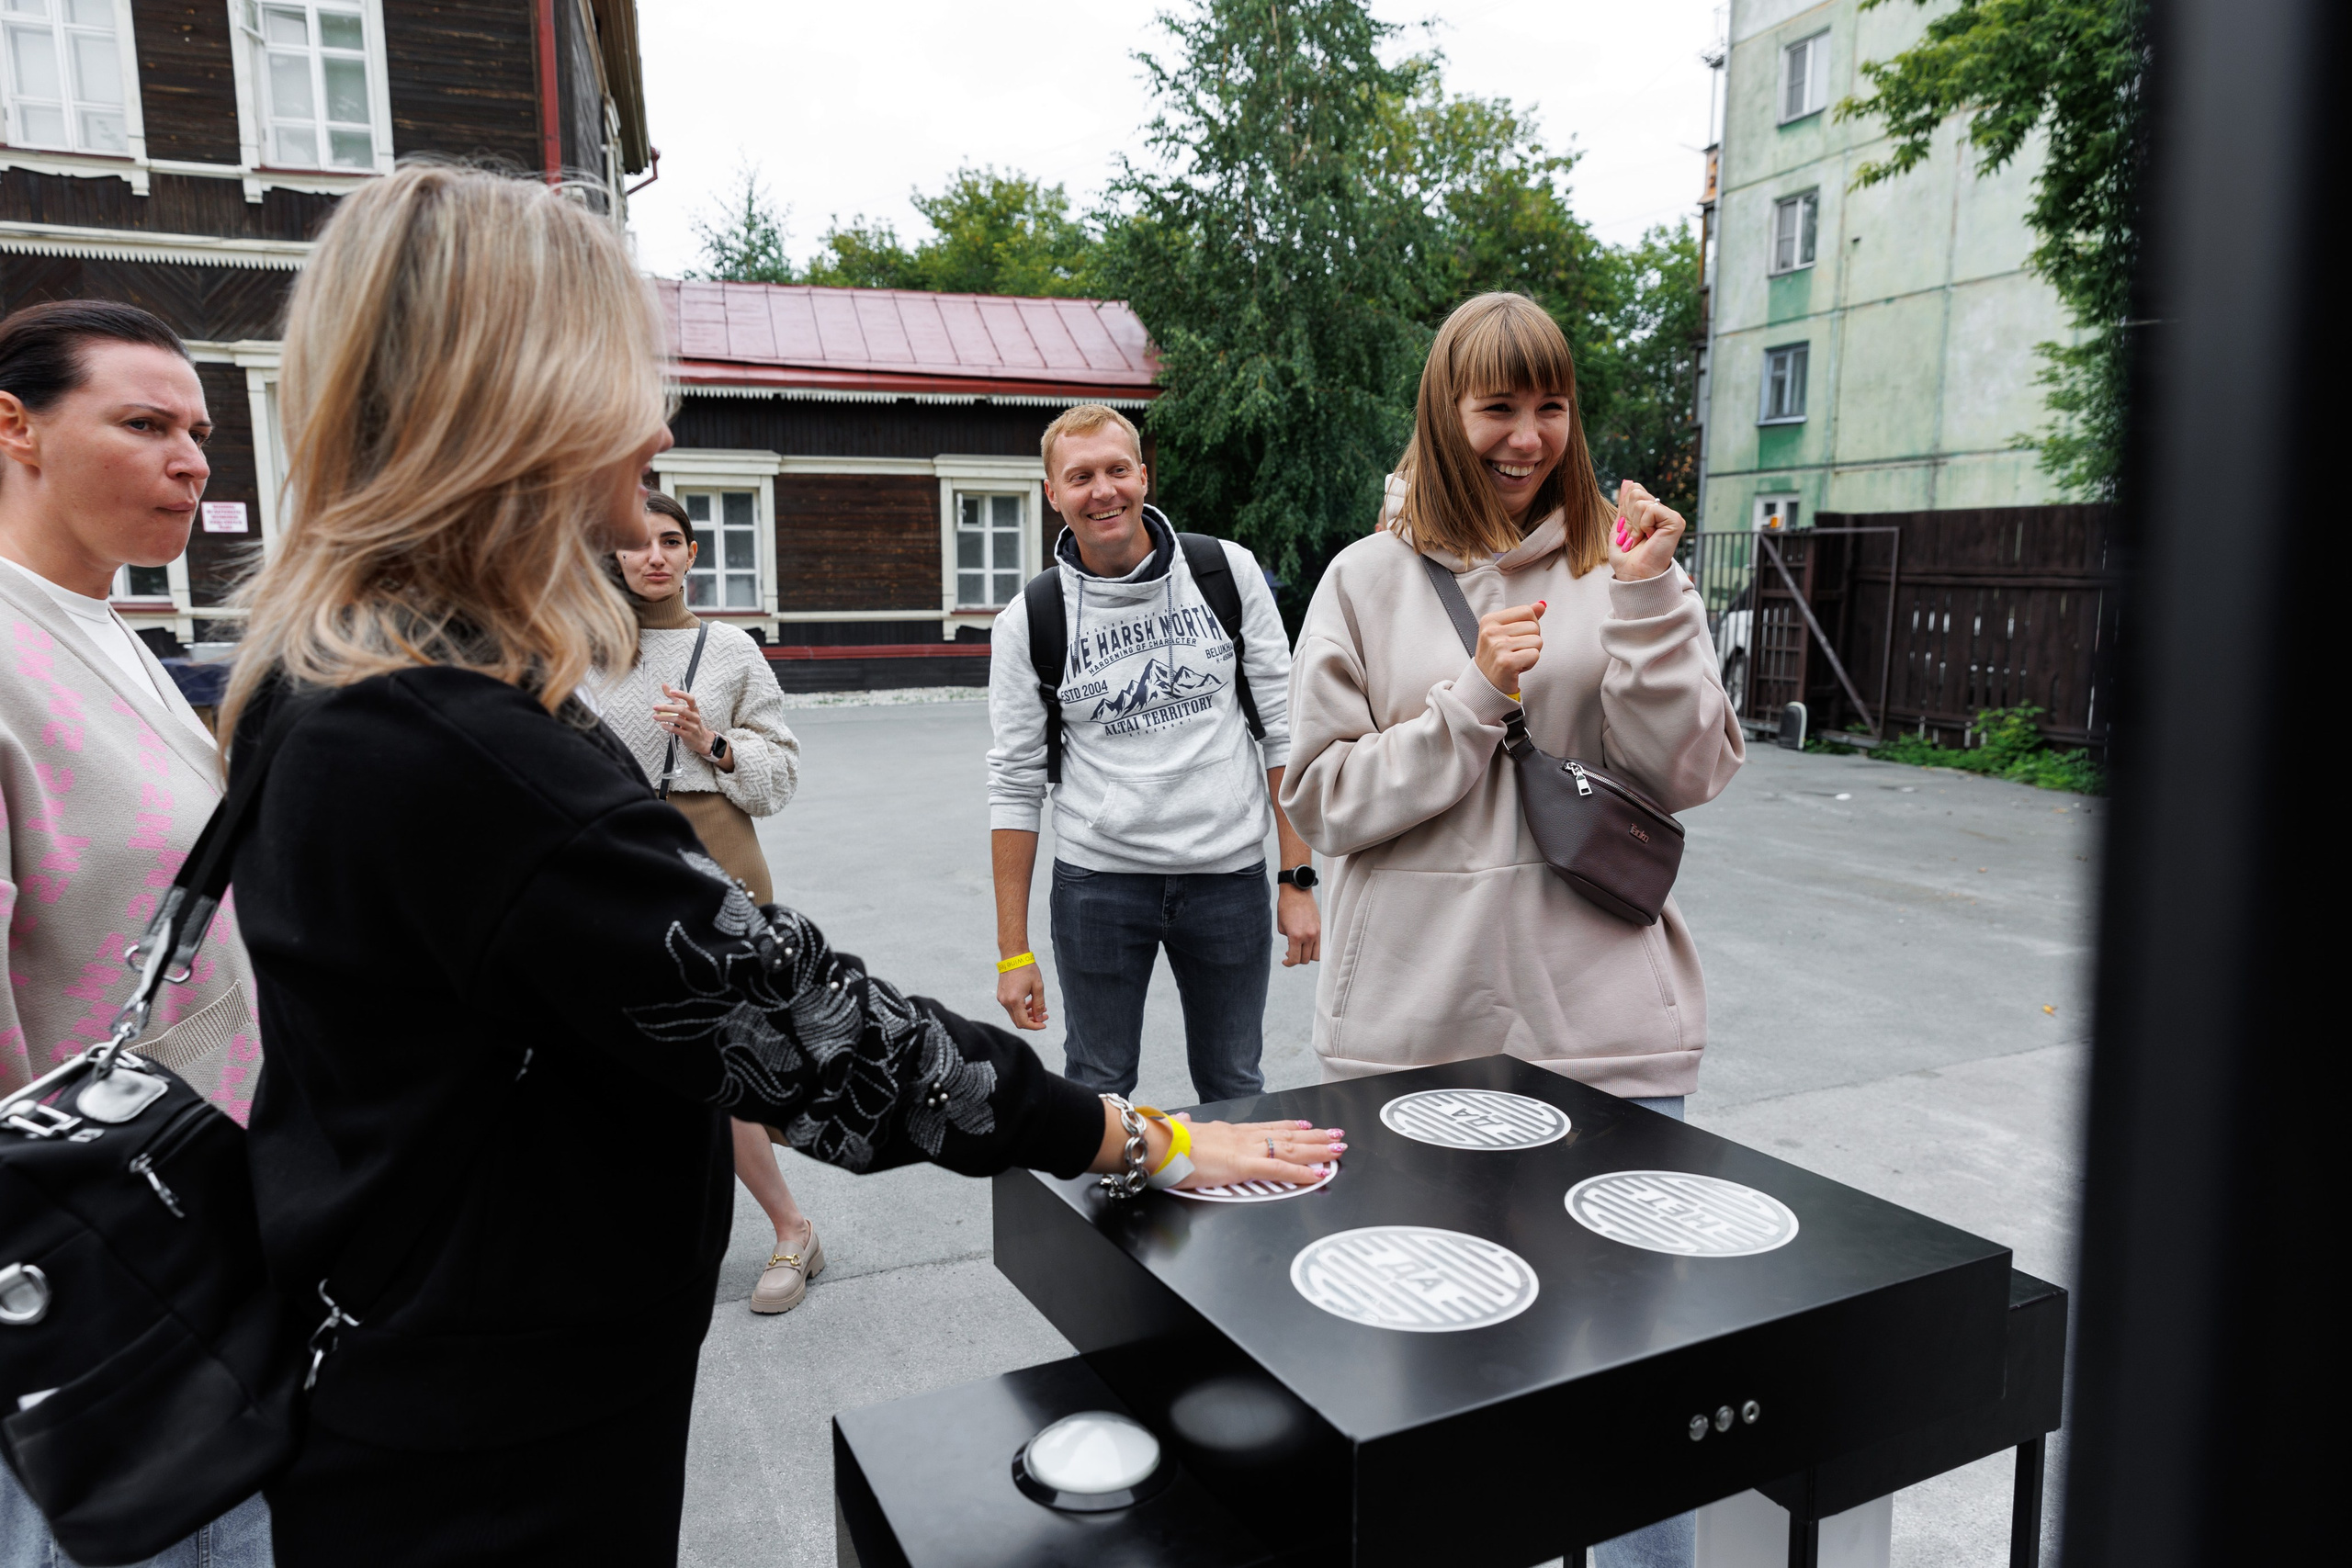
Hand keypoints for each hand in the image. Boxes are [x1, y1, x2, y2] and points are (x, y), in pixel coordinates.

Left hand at [654, 684, 731, 768]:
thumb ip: (675, 698)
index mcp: (694, 709)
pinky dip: (668, 727)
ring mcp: (692, 726)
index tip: (671, 691)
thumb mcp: (685, 710)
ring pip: (677, 720)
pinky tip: (662, 725)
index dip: (681, 694)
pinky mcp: (688, 735)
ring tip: (655, 717)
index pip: (690, 699)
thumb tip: (665, 686)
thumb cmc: (691, 723)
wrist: (701, 740)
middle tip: (655, 707)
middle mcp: (695, 717)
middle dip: (666, 708)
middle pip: (681, 709)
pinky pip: (677, 730)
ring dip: (664, 718)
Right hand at [997, 959, 1048, 1029]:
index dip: (1034, 1026)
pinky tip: (1030, 1002)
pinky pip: (1011, 1007)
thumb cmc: (1027, 968)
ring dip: (1027, 1014)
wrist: (1013, 955)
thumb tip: (1040, 1018)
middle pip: (1018, 1021)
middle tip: (1045, 1016)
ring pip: (1014, 1014)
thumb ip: (1039, 1004)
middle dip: (1032, 1021)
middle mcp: (1005, 1001)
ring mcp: (1001, 998)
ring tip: (1040, 1008)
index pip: (1023, 1022)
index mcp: (1014, 1000)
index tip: (1044, 1024)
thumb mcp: (1038, 986)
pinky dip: (1021, 1008)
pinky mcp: (1001, 995)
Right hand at [1175, 1116, 1343, 1188]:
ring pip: (1290, 1149)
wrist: (1158, 1144)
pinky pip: (1280, 1170)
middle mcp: (1242, 1136)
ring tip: (1337, 1150)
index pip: (1267, 1127)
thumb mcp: (1179, 1131)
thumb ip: (1185, 1128)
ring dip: (1317, 1150)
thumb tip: (1180, 1122)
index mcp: (1228, 1131)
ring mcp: (1245, 1149)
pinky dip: (1302, 1173)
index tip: (1306, 1125)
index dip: (1290, 1126)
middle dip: (1314, 1137)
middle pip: (1286, 1136)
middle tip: (1336, 1136)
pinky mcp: (1243, 1166)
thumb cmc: (1165, 1142)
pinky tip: (1318, 1174)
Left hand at [1277, 885, 1319, 965]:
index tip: (1285, 961)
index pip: (1295, 959)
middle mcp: (1308, 936)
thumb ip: (1288, 940)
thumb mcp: (1282, 927)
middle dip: (1297, 959)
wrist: (1297, 891)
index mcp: (1295, 936)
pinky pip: (1321, 946)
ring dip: (1307, 956)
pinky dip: (1314, 949)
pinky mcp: (1321, 928)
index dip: (1288, 963)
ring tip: (1300, 949)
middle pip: (1305, 959)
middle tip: (1290, 953)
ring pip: (1316, 956)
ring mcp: (1317, 932)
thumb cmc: (1285, 907)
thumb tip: (1293, 948)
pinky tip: (1307, 944)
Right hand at [1474, 600, 1546, 696]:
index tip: (1517, 637)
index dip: (1530, 625)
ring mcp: (1497, 647)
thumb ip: (1523, 617)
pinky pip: (1535, 655)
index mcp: (1490, 620)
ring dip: (1531, 652)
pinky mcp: (1506, 663)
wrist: (1486, 684)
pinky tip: (1518, 667)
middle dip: (1531, 640)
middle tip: (1516, 651)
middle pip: (1534, 626)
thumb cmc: (1497, 657)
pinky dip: (1531, 663)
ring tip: (1516, 658)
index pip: (1527, 611)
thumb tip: (1541, 605)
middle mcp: (1491, 632)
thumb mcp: (1505, 632)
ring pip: (1537, 640)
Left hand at [1610, 480, 1685, 581]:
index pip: (1633, 491)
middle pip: (1636, 492)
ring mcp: (1669, 516)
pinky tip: (1650, 537)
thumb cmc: (1626, 557)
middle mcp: (1662, 512)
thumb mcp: (1620, 526)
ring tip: (1641, 539)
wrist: (1634, 574)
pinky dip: (1643, 524)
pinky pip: (1650, 508)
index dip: (1624, 511)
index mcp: (1650, 512)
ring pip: (1641, 500)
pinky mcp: (1675, 521)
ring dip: (1634, 524)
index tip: (1627, 531)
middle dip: (1628, 517)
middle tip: (1634, 536)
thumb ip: (1624, 503)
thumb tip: (1627, 481)